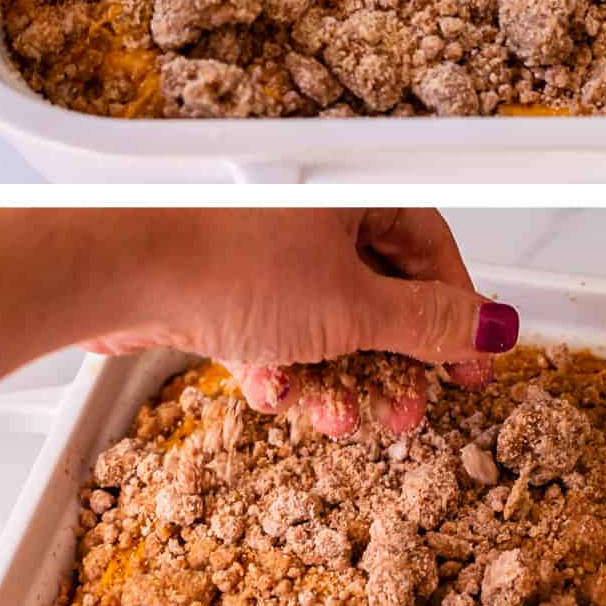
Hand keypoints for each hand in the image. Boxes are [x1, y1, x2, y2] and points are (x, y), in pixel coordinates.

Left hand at [82, 209, 518, 437]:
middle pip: (380, 289)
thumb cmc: (222, 262)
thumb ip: (427, 325)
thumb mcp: (351, 308)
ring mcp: (266, 247)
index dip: (455, 312)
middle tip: (405, 406)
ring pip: (326, 317)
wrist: (114, 270)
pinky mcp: (224, 281)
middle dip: (393, 359)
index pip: (430, 248)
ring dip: (338, 374)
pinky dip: (282, 363)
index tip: (469, 365)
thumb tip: (490, 327)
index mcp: (354, 190)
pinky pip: (275, 327)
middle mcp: (312, 211)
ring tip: (341, 415)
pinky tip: (274, 389)